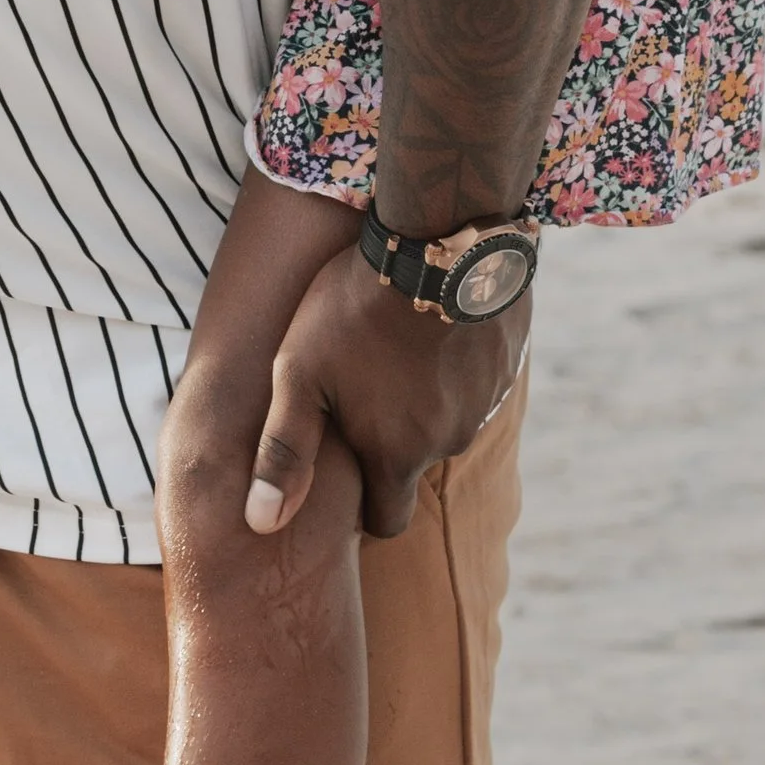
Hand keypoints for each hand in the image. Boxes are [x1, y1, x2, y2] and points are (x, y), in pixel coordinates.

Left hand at [243, 234, 528, 541]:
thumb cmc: (355, 309)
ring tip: (392, 348)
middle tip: (363, 394)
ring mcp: (484, 401)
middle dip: (392, 444)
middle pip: (416, 465)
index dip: (365, 507)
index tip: (346, 471)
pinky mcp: (504, 361)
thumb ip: (283, 452)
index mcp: (398, 455)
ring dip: (424, 399)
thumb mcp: (300, 373)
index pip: (386, 521)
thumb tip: (260, 524)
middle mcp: (448, 441)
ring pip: (447, 418)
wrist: (437, 240)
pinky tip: (429, 326)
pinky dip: (452, 364)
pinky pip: (476, 379)